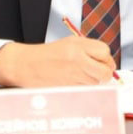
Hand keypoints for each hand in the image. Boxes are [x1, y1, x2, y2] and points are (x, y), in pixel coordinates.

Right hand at [0, 36, 115, 86]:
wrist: (25, 65)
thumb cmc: (48, 54)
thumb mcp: (70, 43)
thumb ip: (90, 49)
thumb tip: (107, 61)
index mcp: (78, 46)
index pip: (105, 52)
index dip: (105, 58)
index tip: (102, 61)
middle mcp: (77, 60)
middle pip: (105, 71)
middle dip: (105, 73)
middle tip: (98, 72)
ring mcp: (73, 76)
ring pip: (95, 83)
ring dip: (92, 81)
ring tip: (79, 75)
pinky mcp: (67, 89)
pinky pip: (84, 90)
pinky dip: (82, 88)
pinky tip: (72, 81)